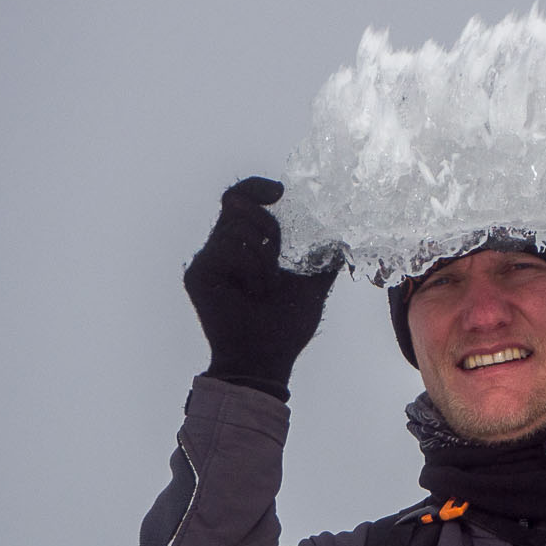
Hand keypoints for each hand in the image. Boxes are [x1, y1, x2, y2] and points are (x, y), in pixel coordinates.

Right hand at [183, 177, 338, 397]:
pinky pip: (226, 249)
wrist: (266, 359)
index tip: (279, 191)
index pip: (242, 199)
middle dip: (267, 222)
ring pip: (236, 228)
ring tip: (267, 285)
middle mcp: (223, 247)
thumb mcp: (313, 285)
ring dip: (264, 256)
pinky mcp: (198, 273)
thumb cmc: (286, 326)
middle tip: (278, 248)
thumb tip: (347, 239)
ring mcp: (208, 259)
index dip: (256, 186)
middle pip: (235, 204)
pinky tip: (253, 291)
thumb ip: (325, 259)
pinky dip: (251, 267)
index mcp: (246, 245)